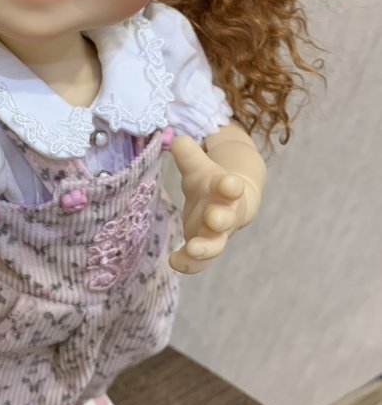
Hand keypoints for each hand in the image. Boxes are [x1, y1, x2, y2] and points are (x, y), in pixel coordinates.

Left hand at [168, 135, 251, 274]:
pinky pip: (198, 262)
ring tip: (192, 249)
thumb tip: (177, 140)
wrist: (226, 206)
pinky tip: (173, 262)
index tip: (228, 183)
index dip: (229, 185)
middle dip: (220, 218)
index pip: (231, 187)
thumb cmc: (211, 184)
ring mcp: (216, 234)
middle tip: (213, 218)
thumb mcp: (199, 168)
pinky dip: (188, 264)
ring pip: (215, 245)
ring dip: (205, 248)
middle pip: (226, 218)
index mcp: (226, 190)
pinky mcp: (204, 248)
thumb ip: (188, 156)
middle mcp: (225, 213)